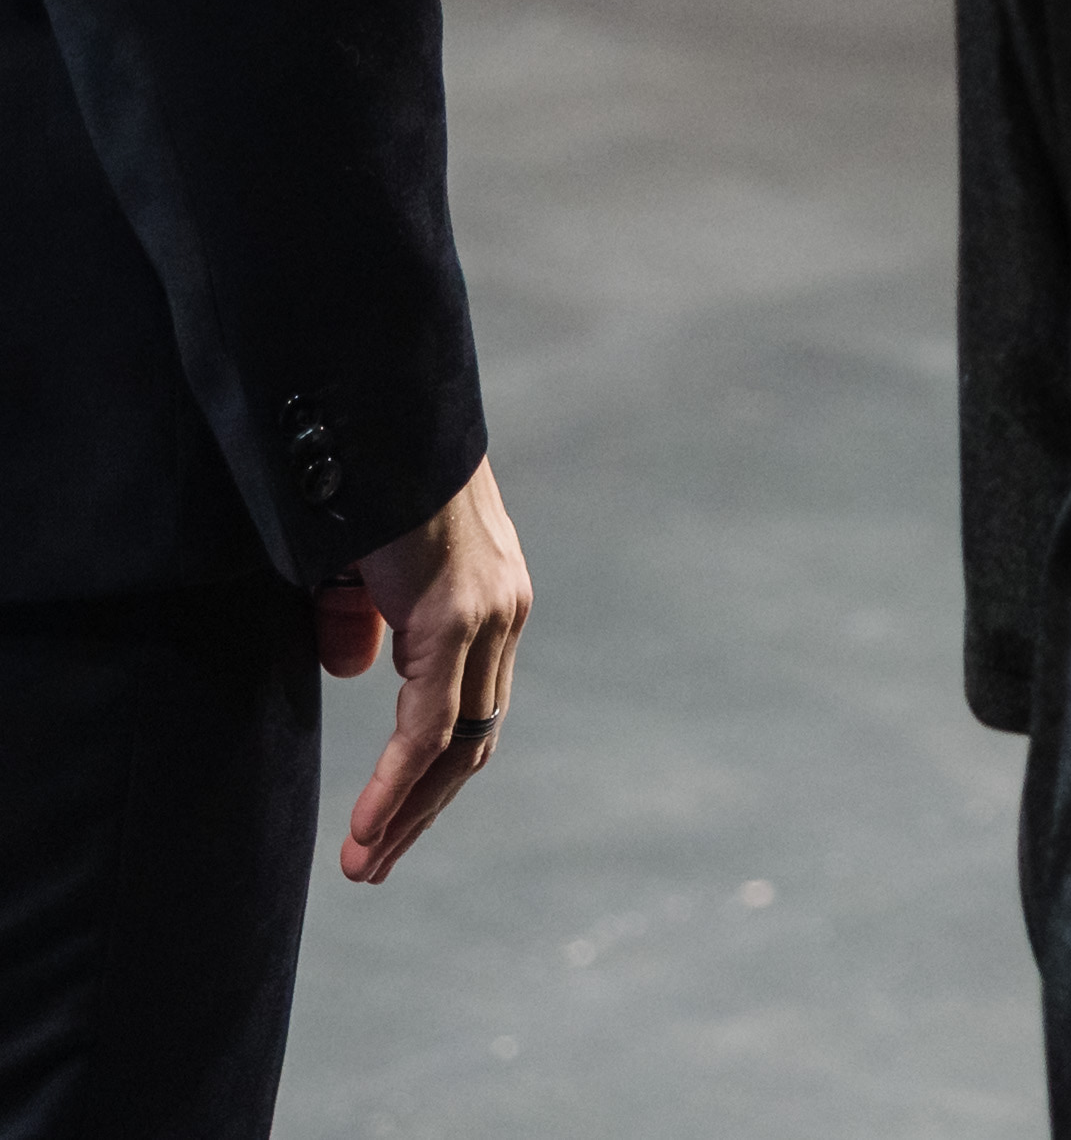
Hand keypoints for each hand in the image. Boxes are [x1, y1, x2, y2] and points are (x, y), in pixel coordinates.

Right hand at [316, 454, 530, 881]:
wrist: (378, 419)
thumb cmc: (362, 484)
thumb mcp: (355, 568)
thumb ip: (360, 620)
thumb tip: (355, 671)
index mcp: (486, 601)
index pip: (470, 709)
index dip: (430, 773)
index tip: (388, 825)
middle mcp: (502, 611)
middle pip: (473, 737)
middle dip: (421, 808)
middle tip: (374, 864)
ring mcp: (488, 613)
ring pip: (458, 741)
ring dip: (408, 811)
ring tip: (365, 864)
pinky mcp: (457, 613)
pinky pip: (432, 722)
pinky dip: (399, 783)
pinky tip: (370, 827)